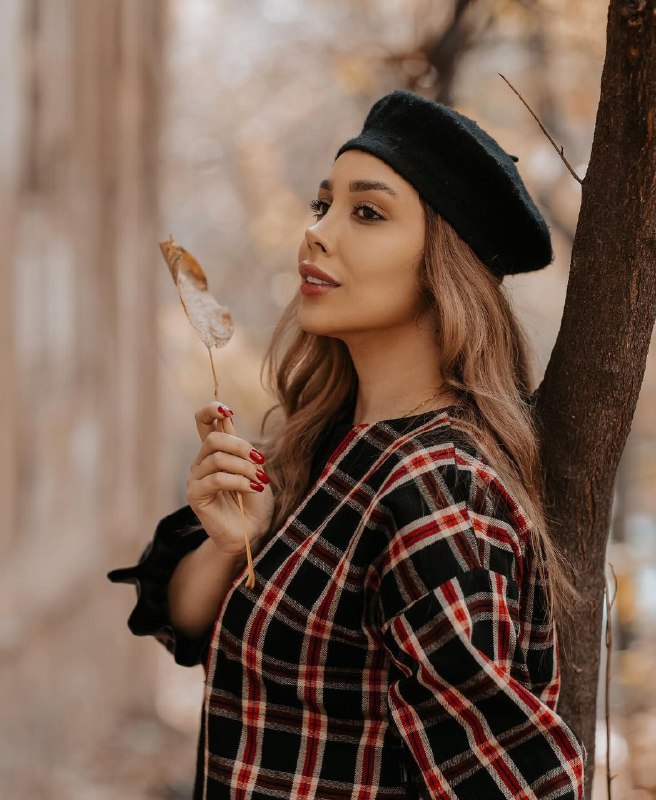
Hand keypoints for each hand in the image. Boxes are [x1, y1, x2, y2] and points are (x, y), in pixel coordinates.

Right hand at [186, 402, 274, 556]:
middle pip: (213, 439)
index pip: (203, 421)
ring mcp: (196, 478)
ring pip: (217, 459)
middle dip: (240, 446)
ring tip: (259, 481)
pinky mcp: (196, 495)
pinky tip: (253, 488)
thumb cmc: (256, 500)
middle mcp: (202, 461)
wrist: (254, 530)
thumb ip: (241, 445)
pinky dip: (239, 481)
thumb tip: (227, 417)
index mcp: (216, 451)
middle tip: (260, 459)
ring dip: (244, 468)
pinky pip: (216, 479)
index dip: (211, 410)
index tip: (228, 411)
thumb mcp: (255, 467)